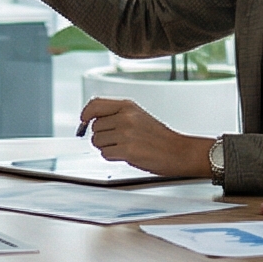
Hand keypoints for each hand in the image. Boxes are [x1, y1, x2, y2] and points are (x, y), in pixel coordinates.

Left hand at [77, 98, 211, 178]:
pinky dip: (112, 157)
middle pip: (94, 127)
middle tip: (117, 140)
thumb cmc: (159, 137)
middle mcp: (125, 117)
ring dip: (106, 147)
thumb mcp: (138, 116)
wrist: (179, 151)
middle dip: (102, 136)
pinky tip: (126, 155)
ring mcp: (126, 133)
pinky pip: (105, 154)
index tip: (83, 120)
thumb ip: (116, 114)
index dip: (86, 113)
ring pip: (97, 141)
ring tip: (124, 147)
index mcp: (128, 106)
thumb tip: (91, 119)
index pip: (95, 104)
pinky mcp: (127, 150)